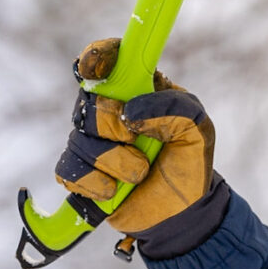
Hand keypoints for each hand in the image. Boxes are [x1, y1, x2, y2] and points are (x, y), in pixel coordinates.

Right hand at [54, 38, 228, 258]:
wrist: (185, 212)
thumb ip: (174, 108)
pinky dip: (96, 184)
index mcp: (136, 90)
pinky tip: (115, 191)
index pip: (106, 58)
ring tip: (140, 173)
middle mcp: (109, 111)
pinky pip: (69, 171)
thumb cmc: (190, 163)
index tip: (94, 69)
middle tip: (138, 140)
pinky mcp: (81, 173)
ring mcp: (92, 141)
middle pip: (88, 104)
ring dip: (116, 163)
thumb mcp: (198, 129)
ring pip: (80, 141)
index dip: (95, 57)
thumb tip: (131, 111)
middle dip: (113, 126)